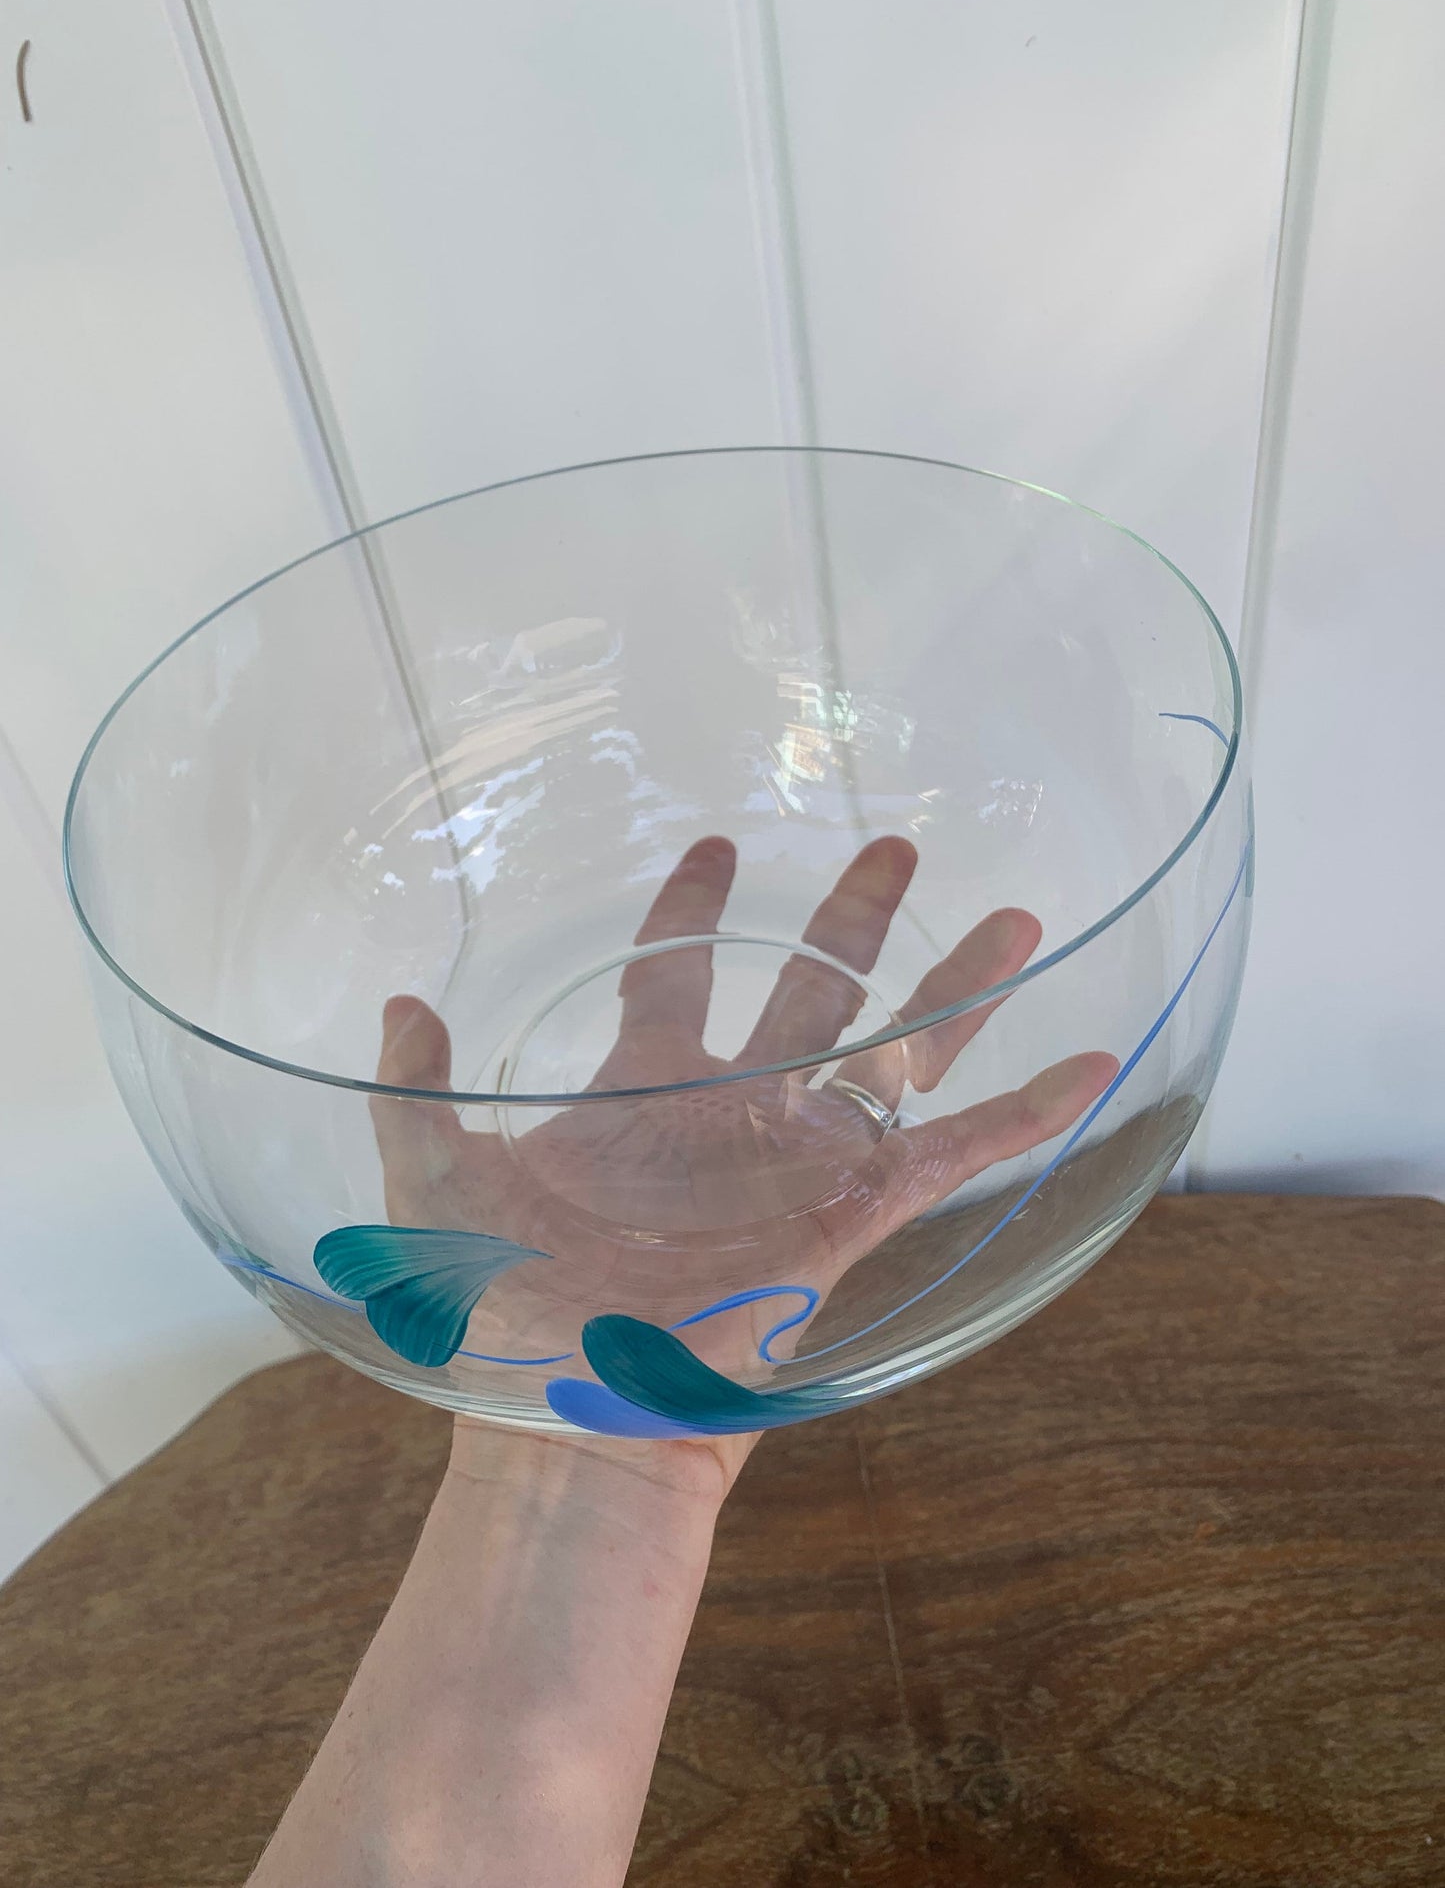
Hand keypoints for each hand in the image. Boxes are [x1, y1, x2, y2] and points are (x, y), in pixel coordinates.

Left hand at [362, 836, 1115, 1493]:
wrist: (569, 1418)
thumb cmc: (498, 1311)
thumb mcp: (431, 1179)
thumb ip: (415, 1086)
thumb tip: (403, 1000)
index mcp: (644, 1092)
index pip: (675, 971)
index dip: (691, 910)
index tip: (717, 849)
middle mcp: (733, 1114)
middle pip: (813, 989)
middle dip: (855, 919)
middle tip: (896, 846)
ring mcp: (797, 1161)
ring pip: (895, 1053)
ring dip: (959, 989)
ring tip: (1017, 918)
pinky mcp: (848, 1216)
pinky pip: (949, 1153)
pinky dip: (1023, 1116)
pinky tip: (1088, 1066)